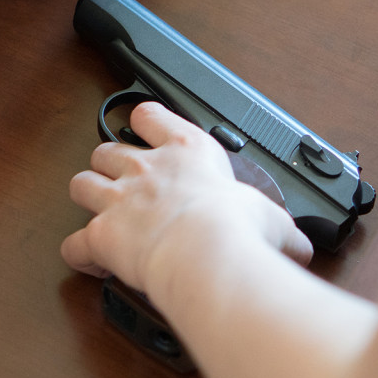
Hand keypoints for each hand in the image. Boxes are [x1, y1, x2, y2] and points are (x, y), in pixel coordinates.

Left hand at [61, 102, 312, 294]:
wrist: (207, 253)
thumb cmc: (237, 228)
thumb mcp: (273, 219)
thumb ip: (282, 228)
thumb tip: (303, 249)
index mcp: (188, 151)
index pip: (152, 116)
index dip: (145, 121)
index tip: (147, 127)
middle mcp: (147, 169)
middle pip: (106, 150)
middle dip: (110, 165)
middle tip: (123, 184)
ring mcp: (118, 200)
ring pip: (80, 185)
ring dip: (88, 198)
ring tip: (101, 215)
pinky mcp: (101, 236)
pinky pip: (74, 243)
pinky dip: (80, 253)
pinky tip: (93, 262)